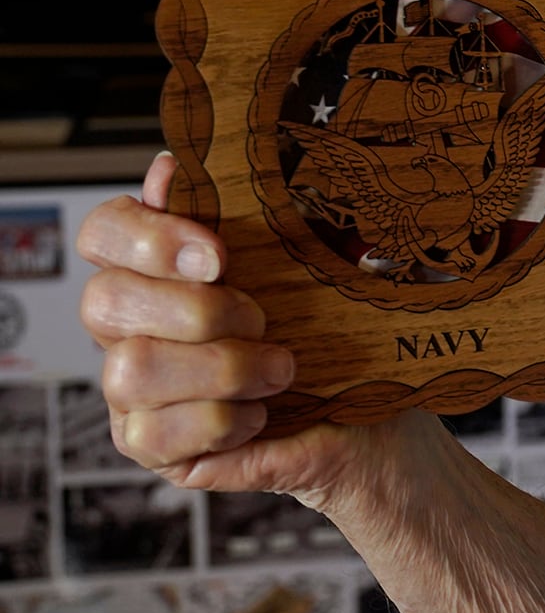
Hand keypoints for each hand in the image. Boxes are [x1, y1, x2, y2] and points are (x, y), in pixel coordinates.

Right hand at [76, 152, 383, 502]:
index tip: (219, 256)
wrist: (374, 419)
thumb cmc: (337, 338)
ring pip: (129, 370)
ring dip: (221, 368)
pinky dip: (222, 421)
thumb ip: (248, 216)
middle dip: (197, 310)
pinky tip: (259, 414)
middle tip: (263, 318)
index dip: (147, 237)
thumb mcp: (311, 267)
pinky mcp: (150, 446)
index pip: (103, 232)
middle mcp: (131, 326)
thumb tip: (174, 166)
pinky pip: (154, 434)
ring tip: (280, 371)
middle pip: (102, 301)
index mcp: (159, 270)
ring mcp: (132, 391)